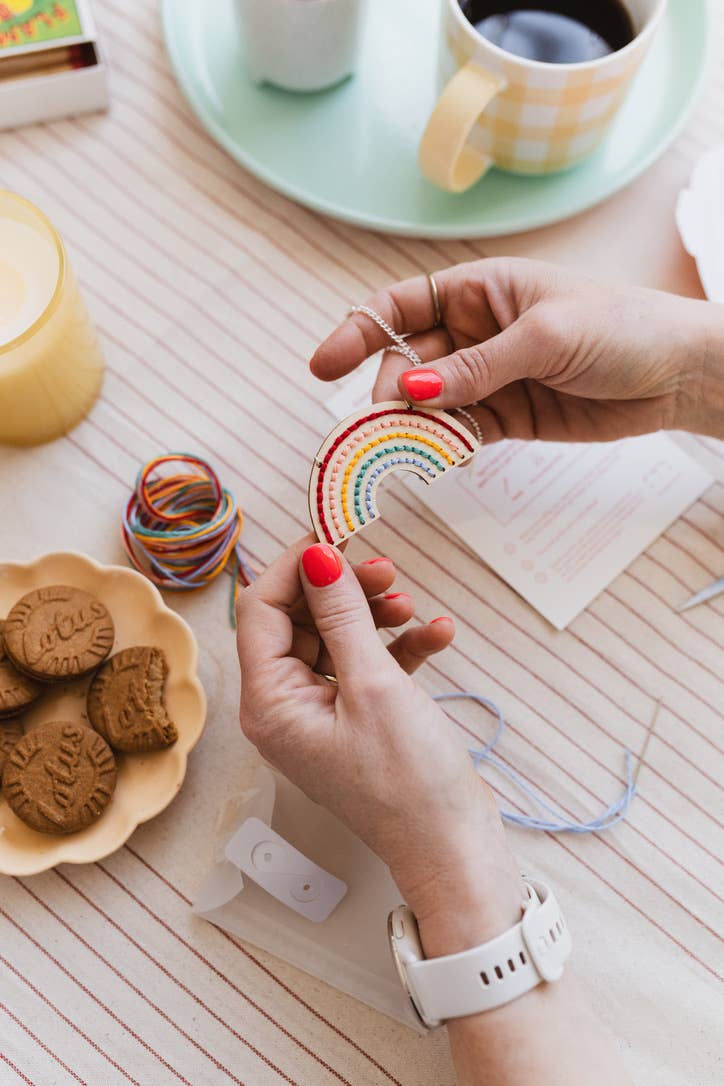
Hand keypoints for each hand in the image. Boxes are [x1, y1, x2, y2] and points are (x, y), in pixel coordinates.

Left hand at [236, 537, 522, 950]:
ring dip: (376, 615)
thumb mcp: (374, 684)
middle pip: (301, 621)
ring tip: (413, 604)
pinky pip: (368, 665)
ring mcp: (323, 714)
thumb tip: (317, 556)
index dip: (295, 569)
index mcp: (269, 703)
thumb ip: (342, 615)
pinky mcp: (359, 719)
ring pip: (338, 639)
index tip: (334, 538)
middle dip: (343, 591)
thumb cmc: (408, 782)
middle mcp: (286, 707)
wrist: (453, 848)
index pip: (261, 611)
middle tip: (385, 569)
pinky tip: (438, 635)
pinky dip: (400, 646)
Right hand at [311, 257, 723, 441]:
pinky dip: (442, 447)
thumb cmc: (622, 327)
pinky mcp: (506, 417)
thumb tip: (410, 392)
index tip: (325, 366)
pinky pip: (459, 433)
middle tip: (386, 423)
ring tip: (404, 449)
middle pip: (407, 362)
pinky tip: (438, 458)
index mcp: (482, 289)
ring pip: (428, 404)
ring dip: (411, 427)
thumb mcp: (544, 337)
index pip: (402, 306)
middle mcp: (477, 331)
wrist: (679, 374)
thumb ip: (475, 368)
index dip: (359, 331)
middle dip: (390, 392)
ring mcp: (489, 376)